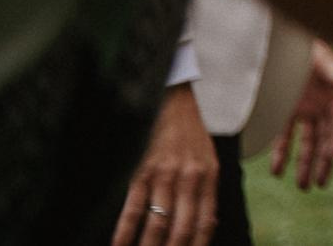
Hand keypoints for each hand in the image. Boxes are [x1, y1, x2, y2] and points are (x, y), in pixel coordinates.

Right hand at [113, 84, 216, 245]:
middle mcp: (189, 178)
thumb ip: (207, 192)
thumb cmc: (190, 134)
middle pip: (181, 229)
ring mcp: (164, 175)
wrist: (172, 101)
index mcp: (208, 177)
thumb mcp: (208, 161)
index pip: (204, 223)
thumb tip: (207, 226)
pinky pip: (133, 208)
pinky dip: (124, 232)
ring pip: (157, 224)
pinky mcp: (140, 171)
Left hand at [269, 42, 332, 189]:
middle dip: (323, 162)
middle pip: (325, 139)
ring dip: (305, 163)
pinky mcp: (285, 110)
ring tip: (302, 186)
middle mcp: (322, 105)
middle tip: (320, 185)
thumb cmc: (306, 48)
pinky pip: (284, 136)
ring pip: (307, 142)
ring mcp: (304, 109)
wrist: (281, 40)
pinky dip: (281, 153)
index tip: (329, 160)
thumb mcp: (323, 64)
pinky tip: (277, 172)